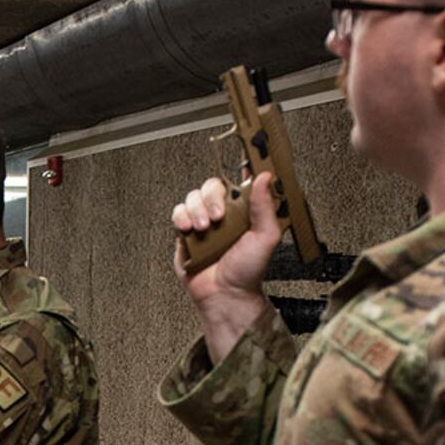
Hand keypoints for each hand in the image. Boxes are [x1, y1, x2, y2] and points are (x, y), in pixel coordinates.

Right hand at [171, 173, 279, 362]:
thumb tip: (265, 177)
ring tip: (204, 229)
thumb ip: (265, 206)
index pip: (243, 180)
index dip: (243, 164)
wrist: (223, 295)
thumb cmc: (247, 272)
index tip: (243, 150)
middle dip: (212, 198)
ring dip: (197, 210)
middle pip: (212, 185)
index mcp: (246, 210)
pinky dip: (182, 217)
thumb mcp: (266, 237)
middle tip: (218, 216)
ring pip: (193, 197)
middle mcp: (225, 212)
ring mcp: (204, 221)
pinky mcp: (186, 232)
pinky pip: (178, 212)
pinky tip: (189, 229)